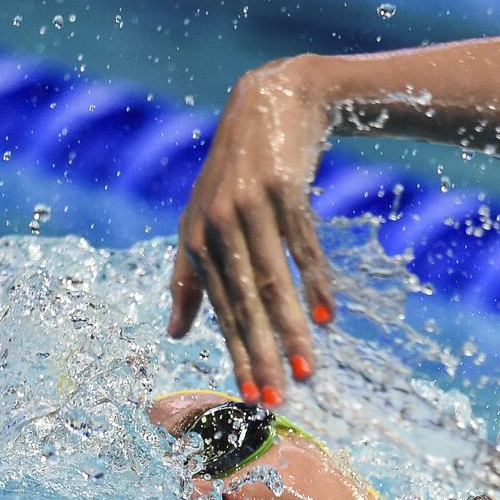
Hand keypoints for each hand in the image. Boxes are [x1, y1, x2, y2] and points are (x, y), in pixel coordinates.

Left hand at [168, 57, 336, 406]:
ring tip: (307, 370)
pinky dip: (314, 282)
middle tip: (277, 399)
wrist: (276, 100)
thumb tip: (174, 336)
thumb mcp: (201, 218)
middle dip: (261, 355)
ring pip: (273, 281)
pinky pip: (302, 245)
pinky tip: (326, 317)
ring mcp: (250, 205)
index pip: (219, 310)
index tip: (250, 397)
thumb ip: (187, 277)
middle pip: (244, 304)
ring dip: (290, 331)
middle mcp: (217, 223)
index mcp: (194, 238)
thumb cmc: (237, 171)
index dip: (236, 354)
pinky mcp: (284, 188)